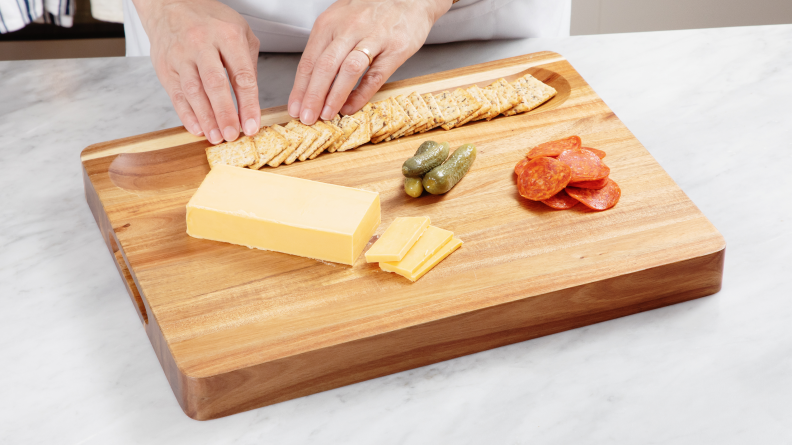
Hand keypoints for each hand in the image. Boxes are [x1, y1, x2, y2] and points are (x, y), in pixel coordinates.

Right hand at [133, 0, 260, 143]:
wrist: (170, 4)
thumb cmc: (209, 20)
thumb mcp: (239, 31)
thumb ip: (248, 64)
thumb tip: (251, 101)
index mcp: (227, 35)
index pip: (241, 75)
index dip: (248, 104)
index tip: (253, 125)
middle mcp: (202, 44)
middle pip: (215, 85)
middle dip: (226, 114)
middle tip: (233, 135)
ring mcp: (181, 55)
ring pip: (194, 91)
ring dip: (206, 118)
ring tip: (216, 136)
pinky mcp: (165, 66)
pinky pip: (176, 94)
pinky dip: (186, 114)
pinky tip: (197, 128)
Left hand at [288, 0, 452, 124]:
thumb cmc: (374, 10)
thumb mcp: (342, 19)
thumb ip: (327, 46)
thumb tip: (311, 79)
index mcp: (330, 23)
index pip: (309, 60)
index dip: (300, 88)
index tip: (294, 108)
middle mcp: (349, 29)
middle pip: (324, 67)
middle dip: (312, 96)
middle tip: (306, 118)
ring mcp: (373, 38)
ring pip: (348, 71)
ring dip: (334, 96)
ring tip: (326, 115)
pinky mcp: (395, 49)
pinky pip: (374, 76)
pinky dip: (361, 94)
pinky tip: (351, 106)